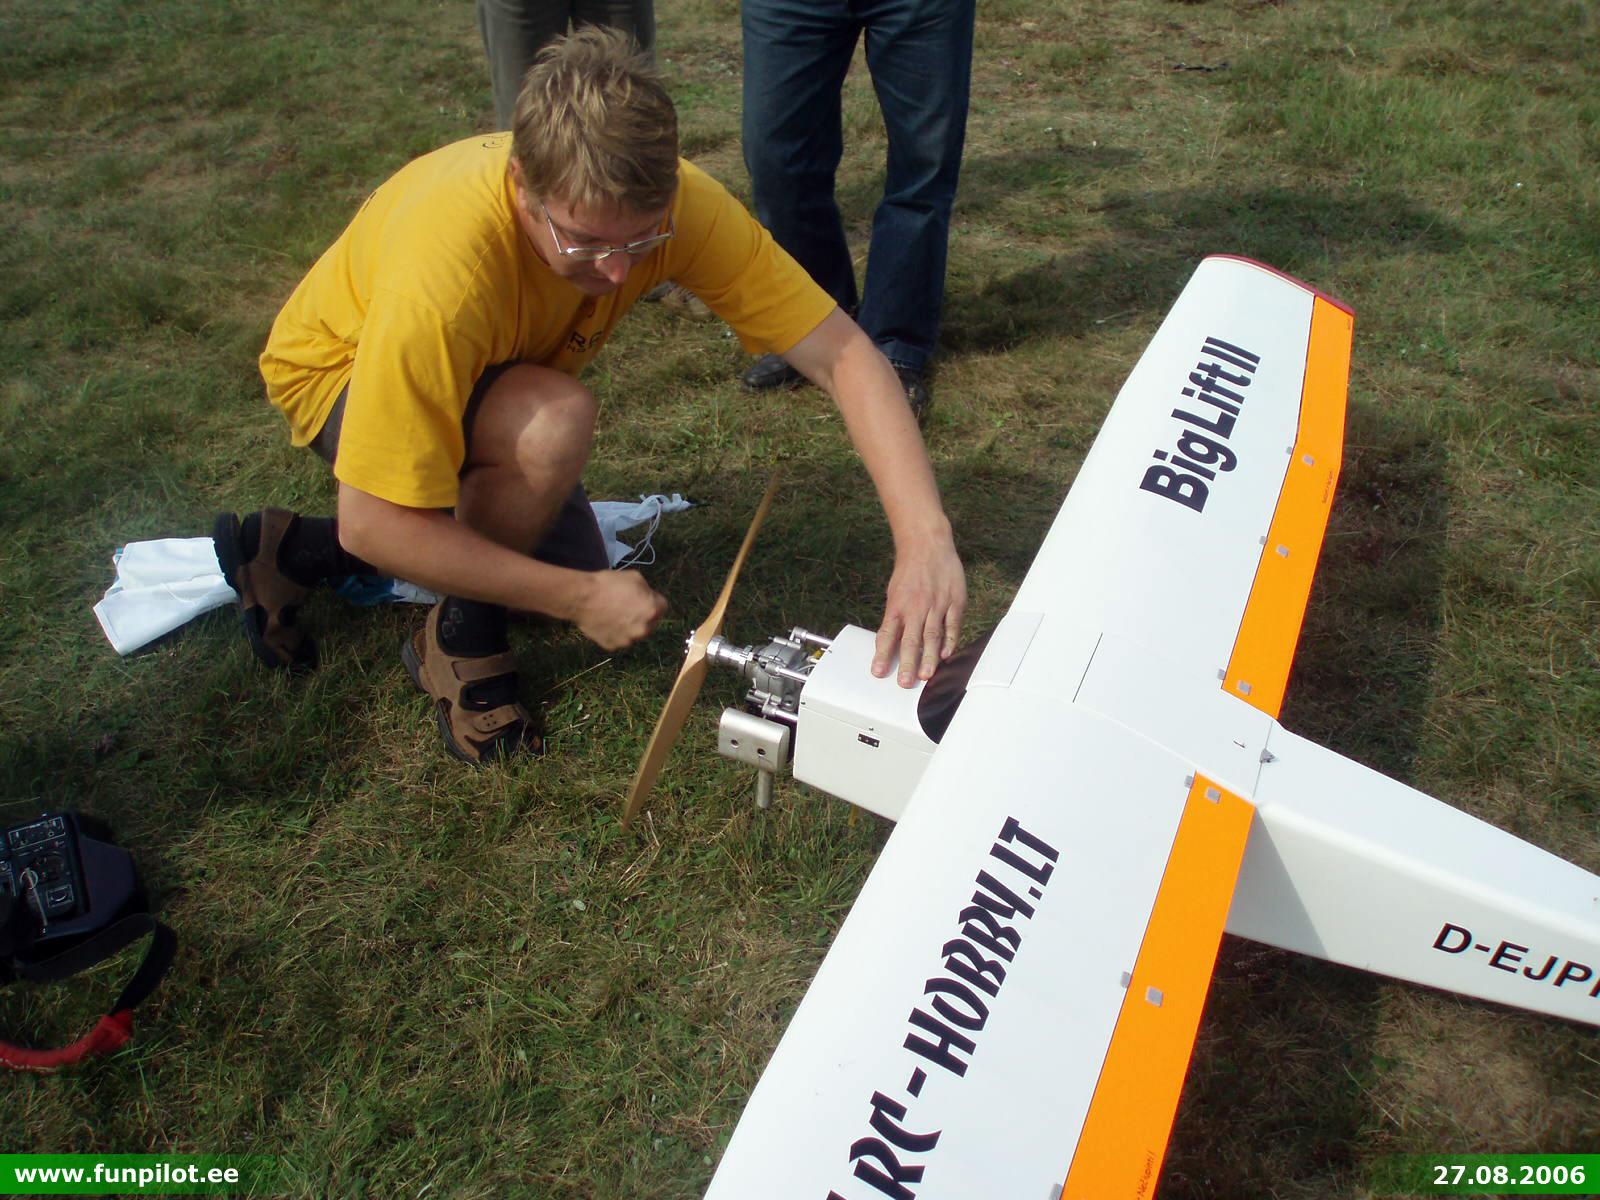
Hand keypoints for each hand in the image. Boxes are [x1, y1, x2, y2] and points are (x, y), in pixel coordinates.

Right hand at [574, 569, 667, 650]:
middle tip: (627, 606)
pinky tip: (606, 621)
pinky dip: (615, 633)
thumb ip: (647, 590)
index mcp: (652, 611)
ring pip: (634, 633)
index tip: (642, 596)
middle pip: (650, 622)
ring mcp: (628, 640)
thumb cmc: (608, 584)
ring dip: (629, 625)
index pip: (662, 607)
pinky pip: (619, 639)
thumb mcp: (635, 577)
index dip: (652, 599)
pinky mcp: (613, 646)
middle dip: (643, 615)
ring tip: (614, 613)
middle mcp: (643, 629)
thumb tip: (648, 598)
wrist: (582, 598)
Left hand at [872, 540, 965, 687]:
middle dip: (907, 663)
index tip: (878, 672)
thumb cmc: (909, 571)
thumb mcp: (894, 593)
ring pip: (932, 636)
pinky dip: (949, 641)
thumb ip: (895, 617)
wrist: (928, 545)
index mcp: (898, 605)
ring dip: (929, 658)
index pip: (887, 634)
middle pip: (911, 639)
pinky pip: (952, 626)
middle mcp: (916, 606)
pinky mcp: (954, 601)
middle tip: (904, 682)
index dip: (882, 655)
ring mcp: (937, 604)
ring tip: (925, 675)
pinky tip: (946, 655)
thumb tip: (891, 643)